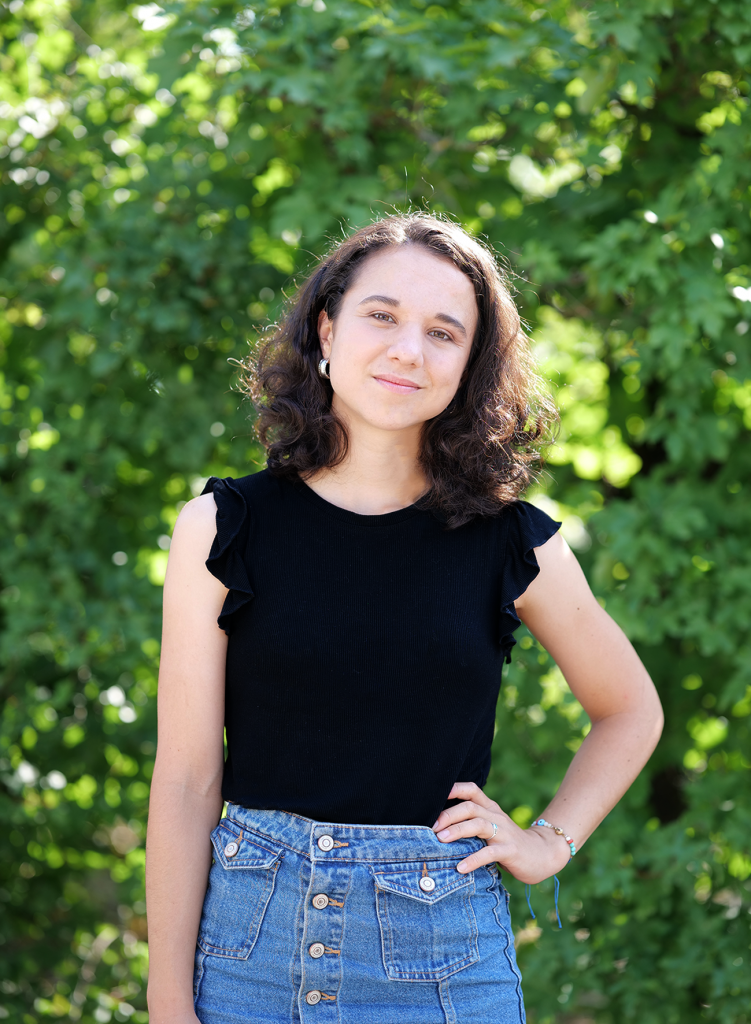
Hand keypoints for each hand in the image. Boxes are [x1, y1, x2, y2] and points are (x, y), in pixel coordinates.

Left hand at [431, 781, 570, 883]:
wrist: (542, 854)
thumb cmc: (508, 842)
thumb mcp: (491, 827)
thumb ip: (472, 823)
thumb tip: (439, 827)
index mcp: (490, 808)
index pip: (472, 790)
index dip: (455, 788)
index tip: (434, 795)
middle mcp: (496, 816)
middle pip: (470, 807)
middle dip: (449, 814)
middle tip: (433, 826)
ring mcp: (504, 833)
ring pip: (479, 825)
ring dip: (458, 830)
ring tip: (441, 839)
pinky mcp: (510, 850)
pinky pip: (490, 853)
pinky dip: (474, 859)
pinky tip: (461, 867)